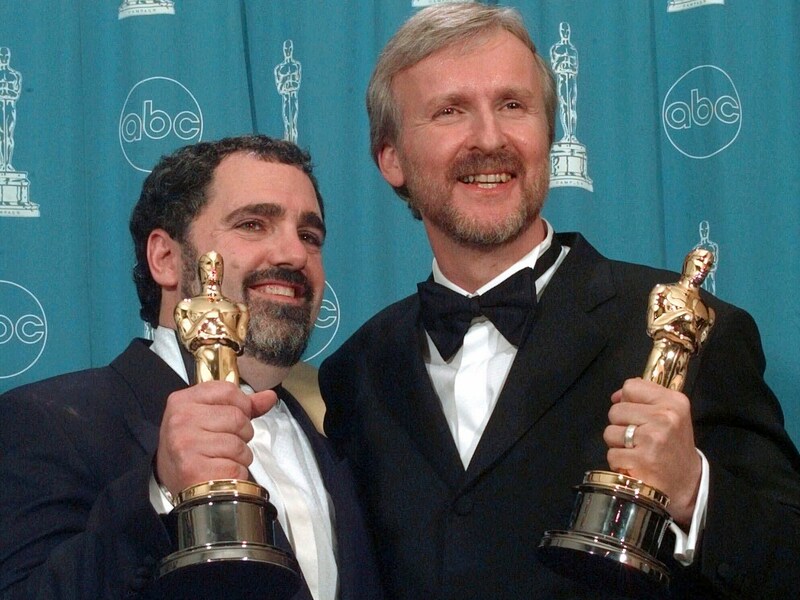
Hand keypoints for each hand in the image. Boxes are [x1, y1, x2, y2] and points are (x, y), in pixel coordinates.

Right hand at [155, 381, 276, 497]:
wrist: (183, 488)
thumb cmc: (196, 451)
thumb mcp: (210, 419)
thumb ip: (242, 406)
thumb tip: (269, 397)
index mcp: (183, 401)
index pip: (228, 390)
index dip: (242, 406)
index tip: (235, 418)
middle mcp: (181, 420)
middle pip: (237, 417)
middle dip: (242, 433)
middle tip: (225, 444)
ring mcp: (186, 444)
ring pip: (239, 443)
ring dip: (240, 456)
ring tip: (222, 459)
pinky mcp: (195, 469)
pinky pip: (236, 466)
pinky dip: (236, 473)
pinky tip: (221, 473)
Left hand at [604, 378, 700, 527]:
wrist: (687, 484)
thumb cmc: (673, 447)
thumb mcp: (670, 416)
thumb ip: (645, 399)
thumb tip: (616, 396)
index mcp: (673, 402)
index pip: (631, 386)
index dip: (627, 401)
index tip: (637, 415)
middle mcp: (665, 417)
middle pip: (615, 410)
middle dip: (621, 425)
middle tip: (639, 438)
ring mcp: (652, 439)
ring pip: (610, 432)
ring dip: (618, 445)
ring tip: (637, 451)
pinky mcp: (641, 460)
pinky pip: (611, 454)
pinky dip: (619, 462)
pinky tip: (635, 465)